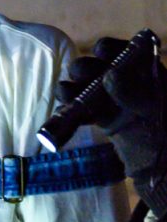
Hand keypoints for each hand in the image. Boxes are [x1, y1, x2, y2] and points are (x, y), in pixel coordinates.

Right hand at [57, 37, 166, 213]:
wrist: (162, 171)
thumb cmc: (163, 135)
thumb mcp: (152, 112)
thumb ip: (133, 93)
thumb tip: (109, 75)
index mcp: (148, 74)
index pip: (127, 52)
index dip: (111, 50)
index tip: (101, 53)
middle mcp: (130, 83)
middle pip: (102, 67)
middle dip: (87, 68)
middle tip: (79, 75)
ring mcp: (116, 100)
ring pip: (89, 86)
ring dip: (75, 87)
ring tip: (65, 92)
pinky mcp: (105, 118)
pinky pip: (86, 108)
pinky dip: (74, 107)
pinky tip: (64, 104)